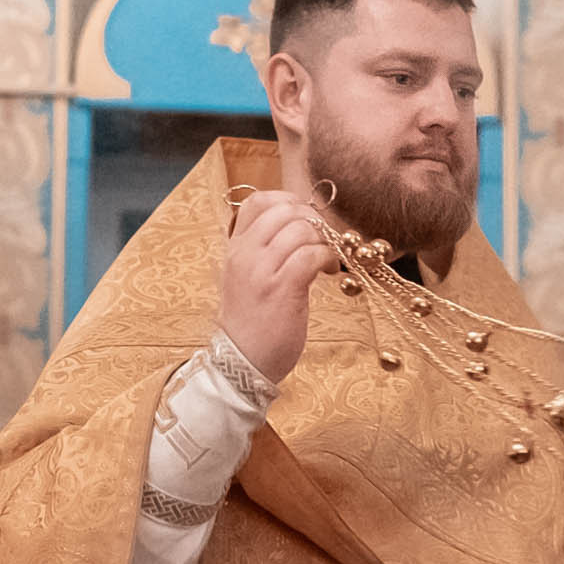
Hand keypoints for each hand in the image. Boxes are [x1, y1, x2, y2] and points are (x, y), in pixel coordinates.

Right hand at [219, 190, 332, 381]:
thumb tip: (299, 229)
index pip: (255, 201)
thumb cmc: (252, 323)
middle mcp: (244, 254)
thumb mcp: (246, 279)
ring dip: (323, 240)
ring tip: (328, 259)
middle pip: (284, 210)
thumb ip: (263, 252)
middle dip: (312, 220)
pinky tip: (329, 271)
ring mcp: (261, 270)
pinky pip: (311, 254)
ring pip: (301, 229)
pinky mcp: (281, 288)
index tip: (304, 219)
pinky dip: (327, 257)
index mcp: (235, 249)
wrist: (242, 362)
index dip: (286, 201)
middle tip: (323, 240)